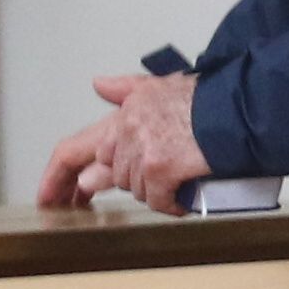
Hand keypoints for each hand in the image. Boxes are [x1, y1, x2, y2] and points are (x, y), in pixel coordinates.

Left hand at [30, 71, 208, 209]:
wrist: (238, 110)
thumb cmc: (209, 100)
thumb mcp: (163, 85)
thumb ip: (127, 88)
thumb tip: (98, 84)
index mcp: (124, 111)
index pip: (81, 148)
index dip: (67, 176)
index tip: (50, 197)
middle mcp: (126, 129)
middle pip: (113, 174)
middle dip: (131, 181)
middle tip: (149, 181)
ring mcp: (141, 150)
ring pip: (134, 189)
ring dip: (156, 190)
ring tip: (181, 178)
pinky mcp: (158, 169)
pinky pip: (155, 201)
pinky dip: (171, 203)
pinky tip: (185, 196)